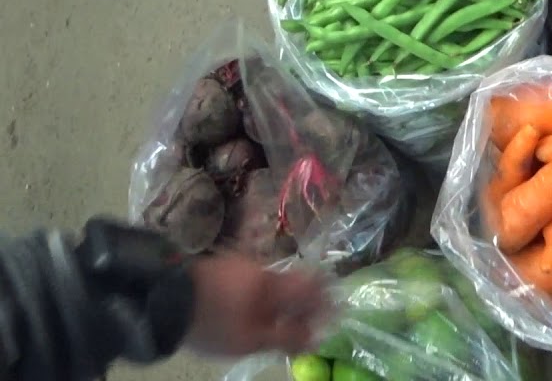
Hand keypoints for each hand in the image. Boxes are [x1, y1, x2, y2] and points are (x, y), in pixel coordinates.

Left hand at [184, 253, 332, 357]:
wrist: (162, 299)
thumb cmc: (213, 322)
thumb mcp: (251, 340)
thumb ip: (287, 338)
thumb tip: (317, 338)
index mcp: (274, 284)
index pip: (314, 285)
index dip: (328, 297)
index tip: (336, 311)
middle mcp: (262, 269)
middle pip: (294, 282)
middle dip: (305, 301)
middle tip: (307, 321)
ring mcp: (240, 266)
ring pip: (272, 282)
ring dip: (282, 299)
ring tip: (278, 321)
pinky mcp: (221, 268)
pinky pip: (253, 281)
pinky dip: (261, 296)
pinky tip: (251, 311)